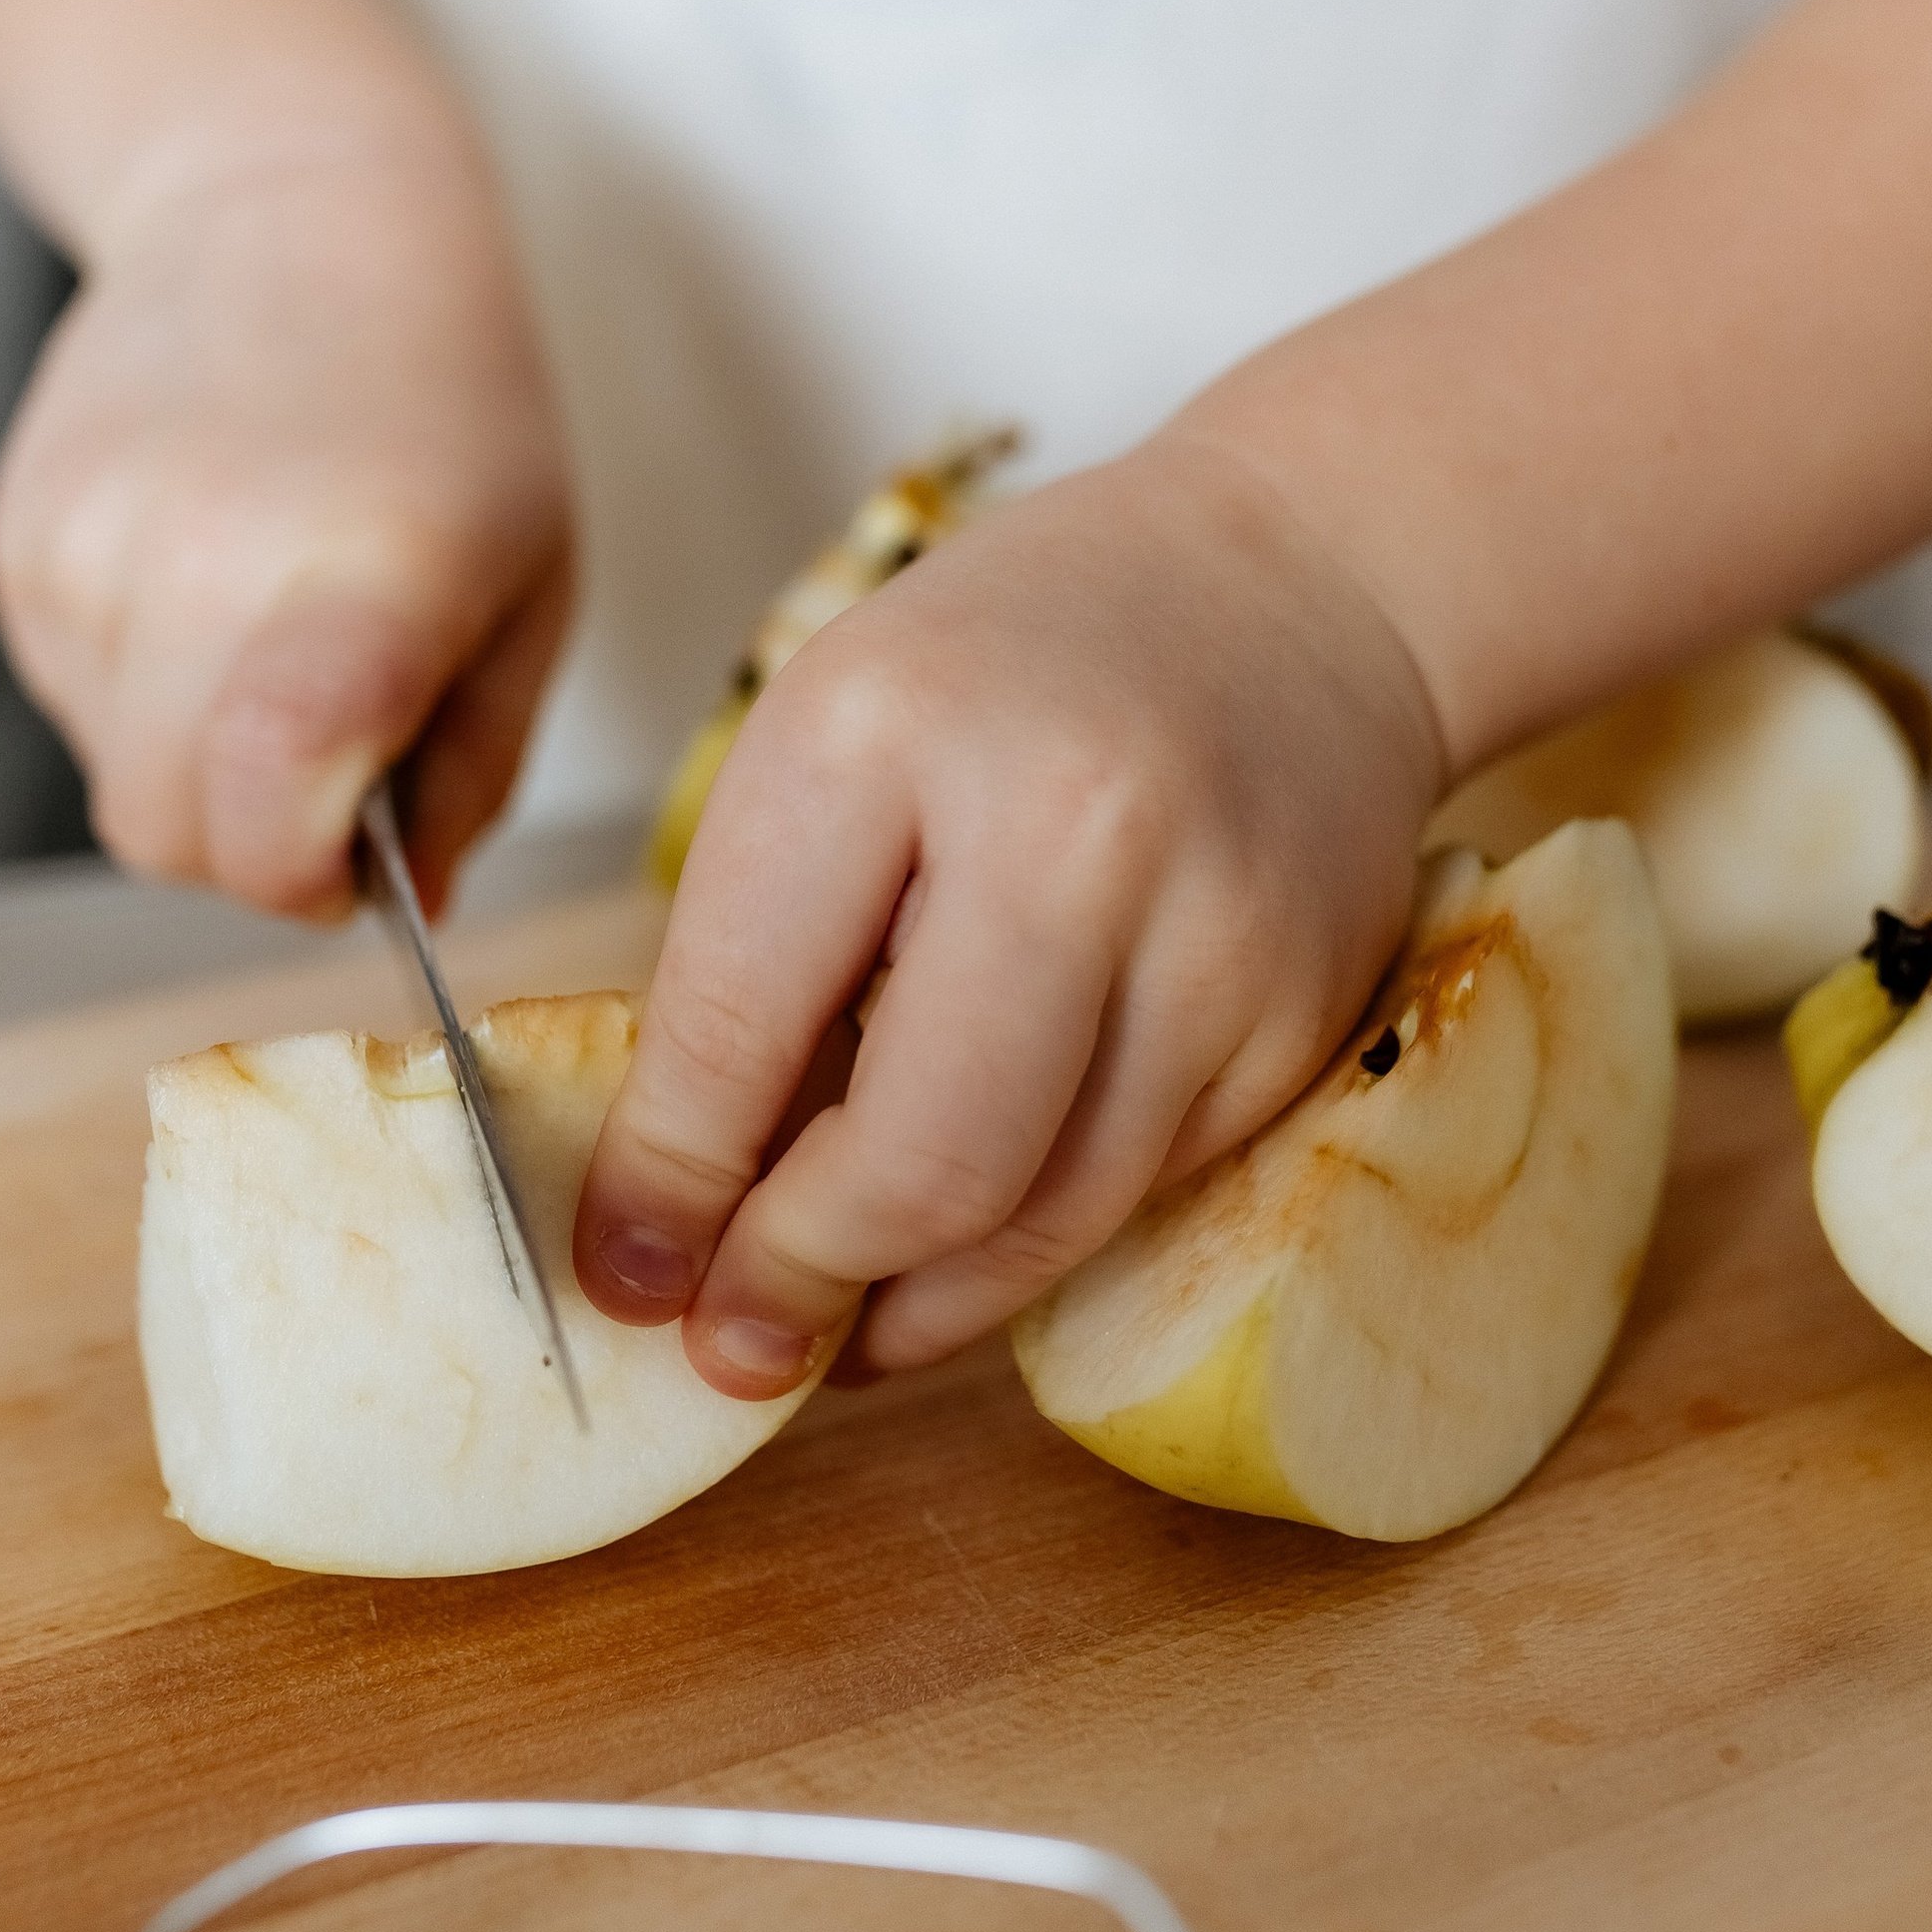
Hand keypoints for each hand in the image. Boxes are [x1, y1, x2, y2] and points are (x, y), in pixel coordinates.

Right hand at [0, 134, 571, 916]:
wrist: (292, 213)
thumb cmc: (447, 406)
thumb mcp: (531, 592)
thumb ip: (473, 772)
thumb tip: (411, 908)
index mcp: (362, 581)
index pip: (266, 817)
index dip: (306, 879)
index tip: (356, 852)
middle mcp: (200, 563)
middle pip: (170, 838)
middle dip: (250, 846)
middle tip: (328, 765)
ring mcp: (90, 549)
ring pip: (116, 782)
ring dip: (197, 763)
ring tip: (272, 635)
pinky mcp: (19, 541)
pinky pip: (74, 702)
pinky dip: (142, 693)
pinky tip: (207, 586)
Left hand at [574, 438, 1444, 1389]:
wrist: (1297, 589)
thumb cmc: (1018, 667)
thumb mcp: (835, 743)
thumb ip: (753, 963)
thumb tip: (676, 1218)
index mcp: (887, 731)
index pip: (740, 1024)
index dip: (669, 1185)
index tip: (627, 1274)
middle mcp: (1071, 830)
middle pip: (921, 1164)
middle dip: (802, 1279)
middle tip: (738, 1342)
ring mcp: (1213, 933)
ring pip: (1046, 1216)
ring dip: (919, 1304)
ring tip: (844, 1325)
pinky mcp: (1304, 1013)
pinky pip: (1144, 1190)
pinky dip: (1040, 1239)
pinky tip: (976, 1235)